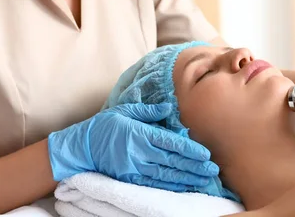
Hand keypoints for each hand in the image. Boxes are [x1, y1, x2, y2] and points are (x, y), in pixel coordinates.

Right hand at [48, 103, 219, 191]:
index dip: (189, 149)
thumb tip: (168, 107)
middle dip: (194, 166)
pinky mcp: (129, 179)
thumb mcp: (125, 110)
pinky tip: (183, 187)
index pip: (170, 142)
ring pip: (166, 174)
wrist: (82, 146)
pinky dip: (170, 186)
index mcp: (140, 133)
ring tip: (204, 180)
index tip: (205, 154)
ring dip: (187, 178)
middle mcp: (139, 152)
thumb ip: (148, 111)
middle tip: (213, 170)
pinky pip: (154, 184)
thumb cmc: (105, 125)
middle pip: (172, 160)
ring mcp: (134, 167)